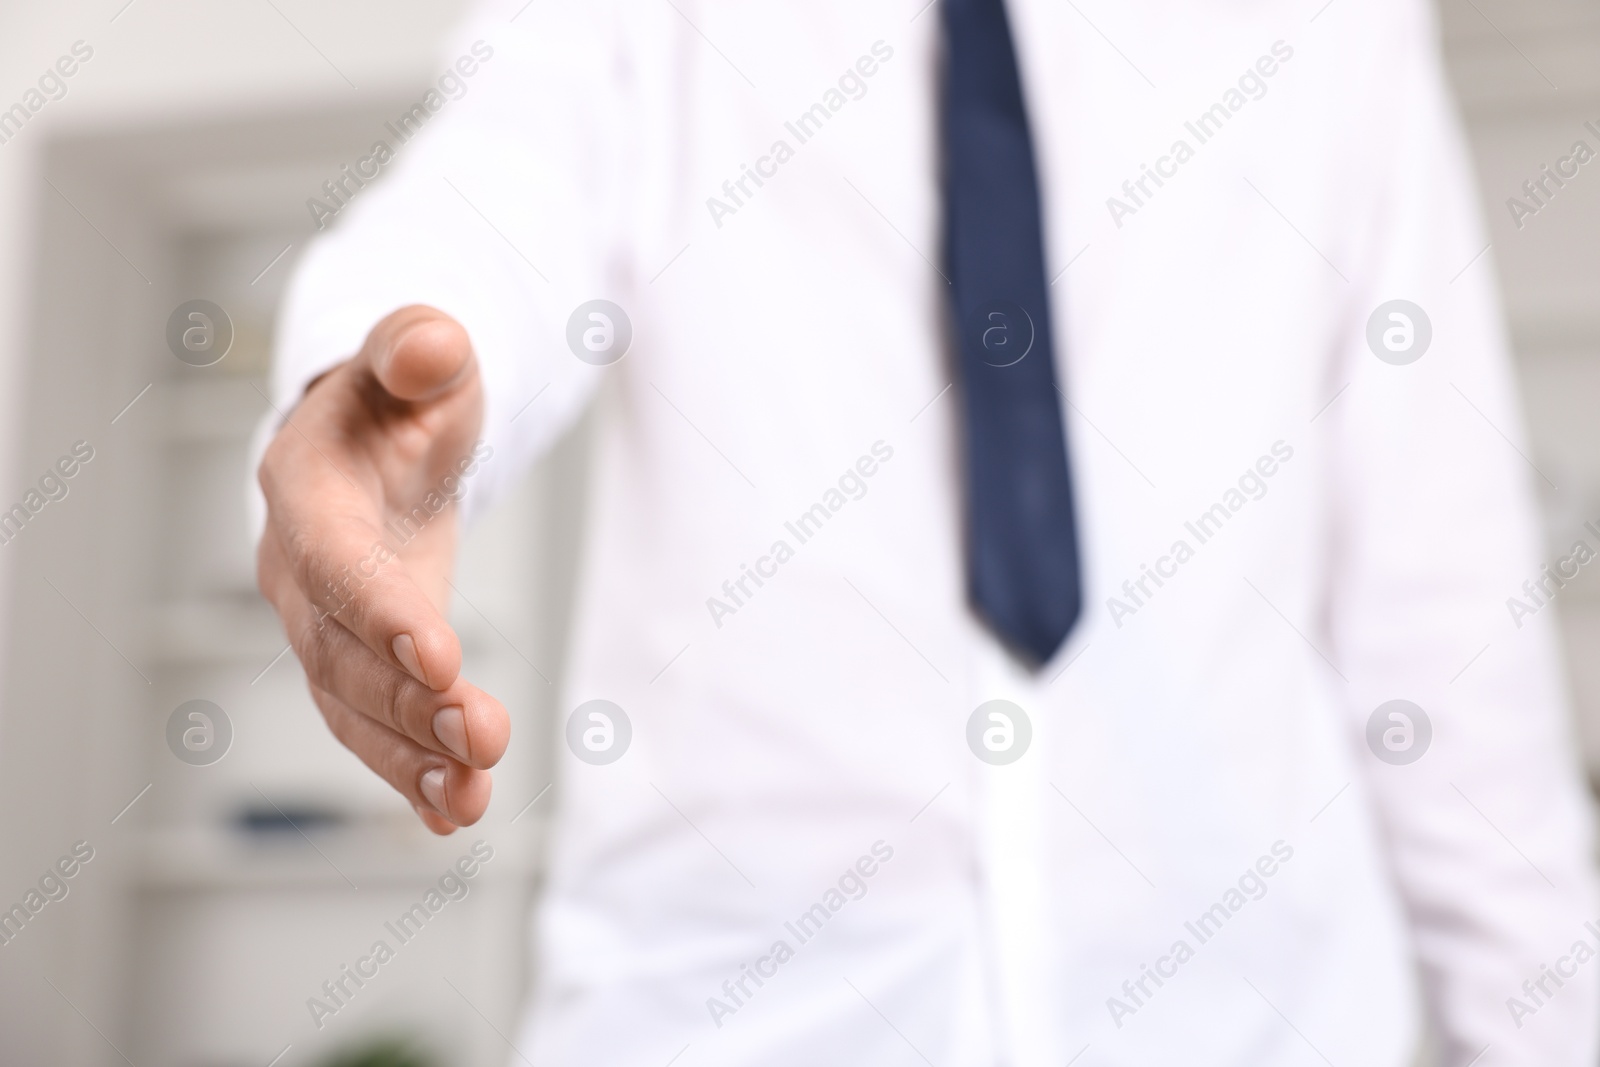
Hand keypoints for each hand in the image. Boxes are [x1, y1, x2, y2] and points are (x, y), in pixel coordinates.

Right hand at [257, 305, 507, 834]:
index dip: (380, 608)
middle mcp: (298, 567)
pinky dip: (411, 773)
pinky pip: (374, 727)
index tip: (441, 655)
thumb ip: (419, 348)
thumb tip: (437, 345)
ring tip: (472, 796)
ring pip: (354, 704)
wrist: (378, 438)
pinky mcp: (362, 661)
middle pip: (342, 651)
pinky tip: (455, 813)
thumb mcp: (419, 353)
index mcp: (307, 486)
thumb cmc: (402, 393)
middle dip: (409, 701)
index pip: (335, 558)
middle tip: (485, 737)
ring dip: (411, 755)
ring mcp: (324, 624)